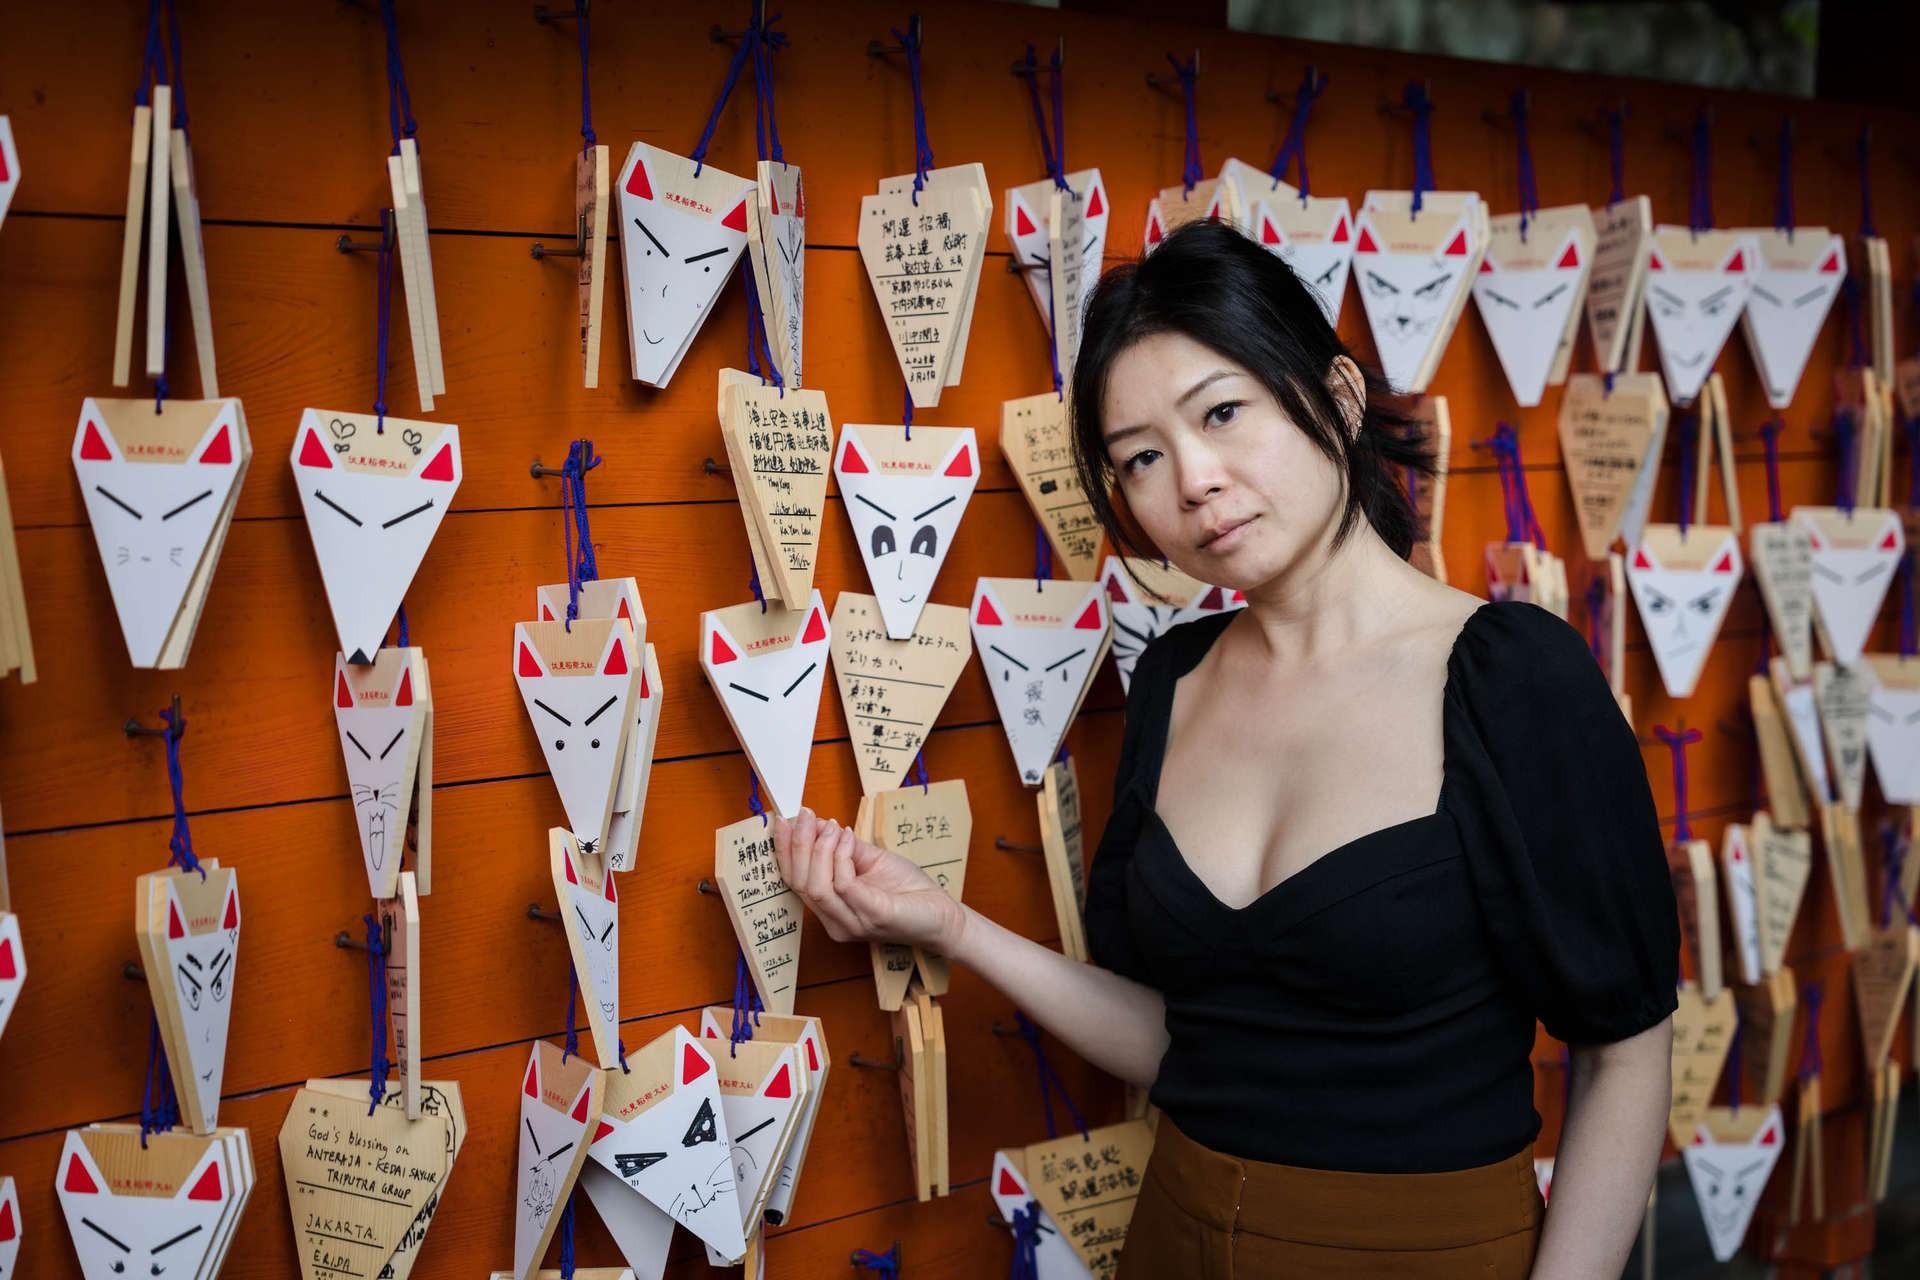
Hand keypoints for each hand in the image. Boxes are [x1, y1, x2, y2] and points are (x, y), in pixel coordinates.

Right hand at [771, 809, 965, 954]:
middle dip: (799, 844)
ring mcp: (853, 923)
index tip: (784, 819)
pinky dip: (842, 857)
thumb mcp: (871, 861)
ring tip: (833, 827)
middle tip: (807, 815)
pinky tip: (849, 839)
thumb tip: (819, 823)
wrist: (942, 916)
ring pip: (817, 887)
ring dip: (820, 849)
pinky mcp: (873, 916)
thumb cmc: (908, 891)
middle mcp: (835, 922)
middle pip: (800, 883)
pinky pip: (844, 885)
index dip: (785, 850)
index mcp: (830, 911)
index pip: (794, 881)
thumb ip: (843, 847)